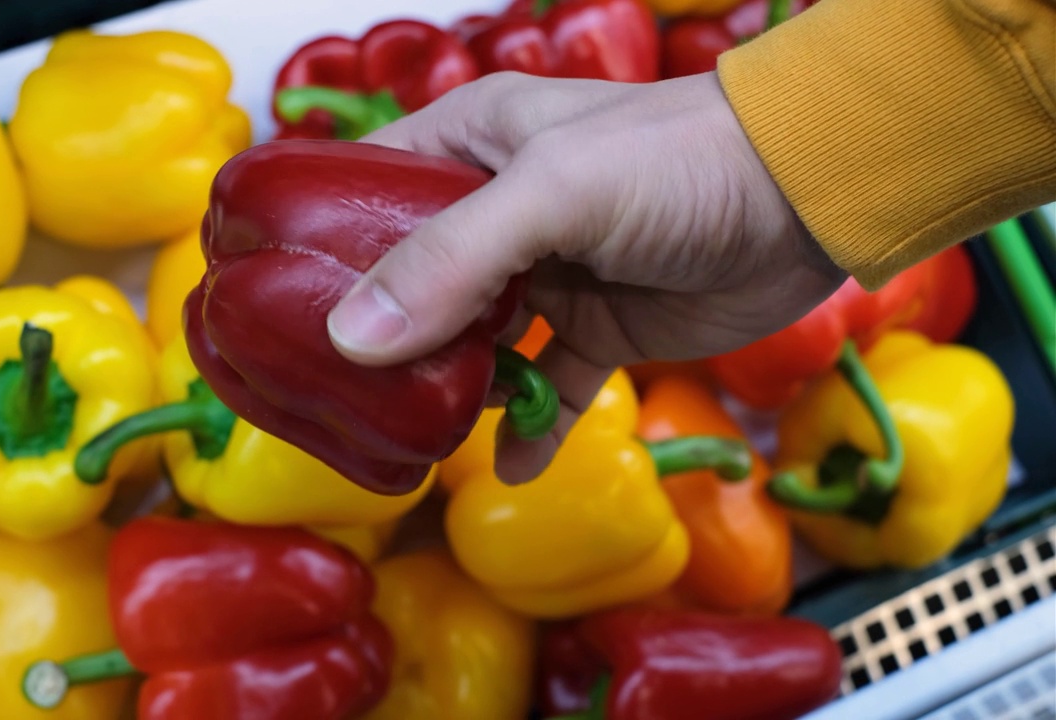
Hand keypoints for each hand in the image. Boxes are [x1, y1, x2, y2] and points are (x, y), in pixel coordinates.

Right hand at [325, 71, 846, 482]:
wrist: (807, 195)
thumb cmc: (681, 159)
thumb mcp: (553, 192)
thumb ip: (452, 261)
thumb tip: (354, 338)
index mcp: (472, 146)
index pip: (367, 190)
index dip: (318, 242)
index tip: (265, 299)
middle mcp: (499, 210)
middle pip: (410, 279)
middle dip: (377, 336)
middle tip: (328, 390)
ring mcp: (548, 274)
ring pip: (471, 341)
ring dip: (449, 389)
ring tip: (410, 433)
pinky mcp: (599, 328)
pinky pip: (548, 386)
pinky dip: (531, 426)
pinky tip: (512, 464)